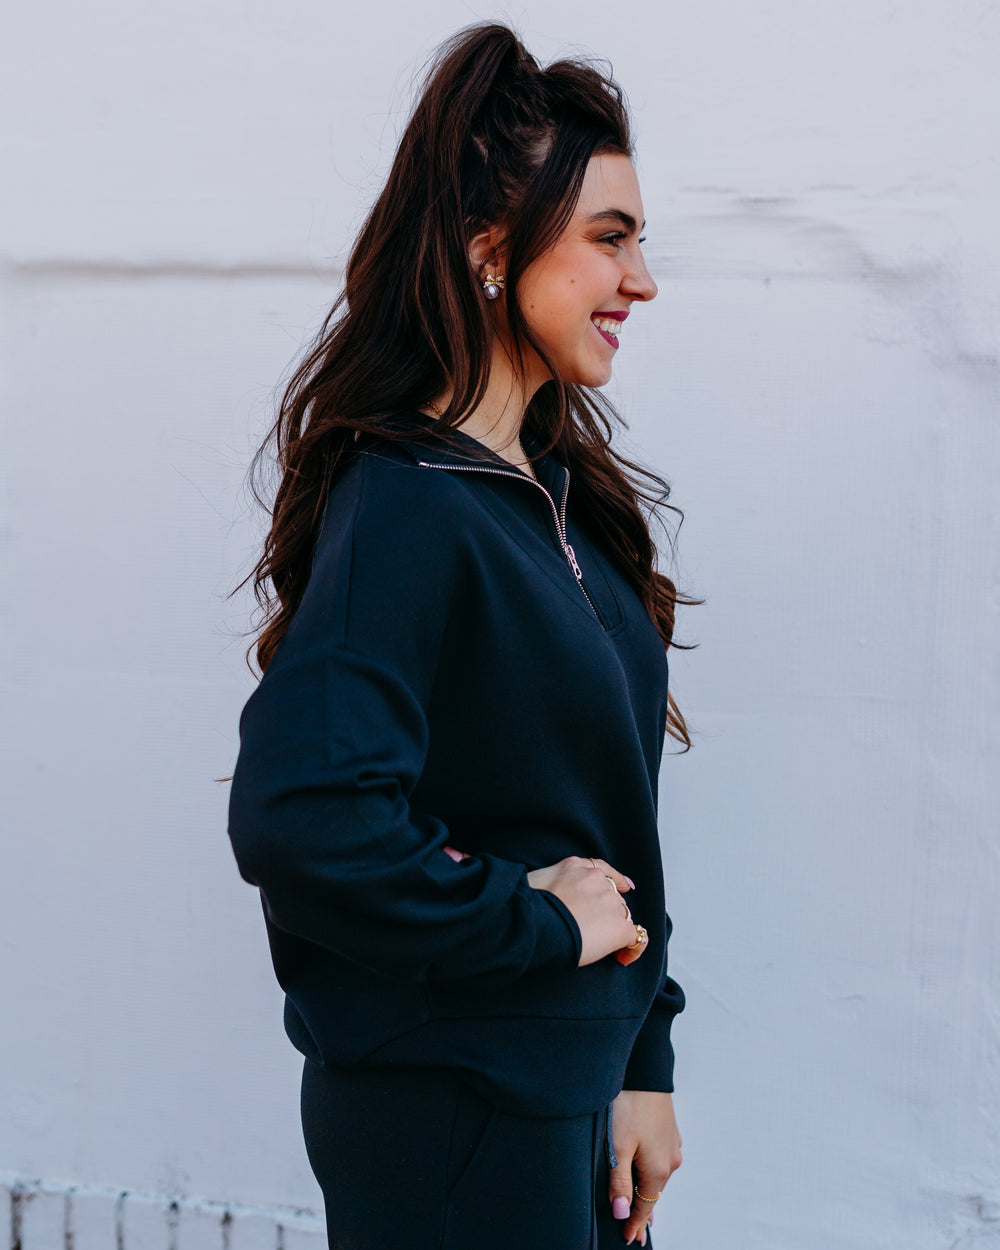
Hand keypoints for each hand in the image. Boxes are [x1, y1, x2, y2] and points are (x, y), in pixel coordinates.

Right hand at [526, 856, 639, 966]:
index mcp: (575, 866)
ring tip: (601, 947)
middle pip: (612, 896)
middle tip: (589, 932)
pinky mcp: (618, 926)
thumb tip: (548, 892)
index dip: (616, 880)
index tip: (625, 886)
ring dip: (613, 928)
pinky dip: (632, 948)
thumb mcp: (535, 881)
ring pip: (622, 915)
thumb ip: (550, 881)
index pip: (602, 869)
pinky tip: (622, 958)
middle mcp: (596, 879)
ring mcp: (610, 902)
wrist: (535, 924)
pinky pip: (636, 937)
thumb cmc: (526, 907)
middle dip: (605, 912)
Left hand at [608, 1090, 681, 1244]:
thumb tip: (621, 1212)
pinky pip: (659, 1159)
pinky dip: (651, 1171)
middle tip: (633, 1231)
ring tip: (638, 1206)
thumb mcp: (617, 1146)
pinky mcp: (669, 1130)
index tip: (628, 1240)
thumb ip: (618, 1182)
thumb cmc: (628, 1106)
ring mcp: (672, 1144)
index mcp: (659, 1169)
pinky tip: (646, 1172)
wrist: (644, 1070)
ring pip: (657, 1175)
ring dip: (646, 1190)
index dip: (634, 1224)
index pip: (645, 1206)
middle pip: (652, 1192)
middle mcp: (671, 1160)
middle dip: (641, 1210)